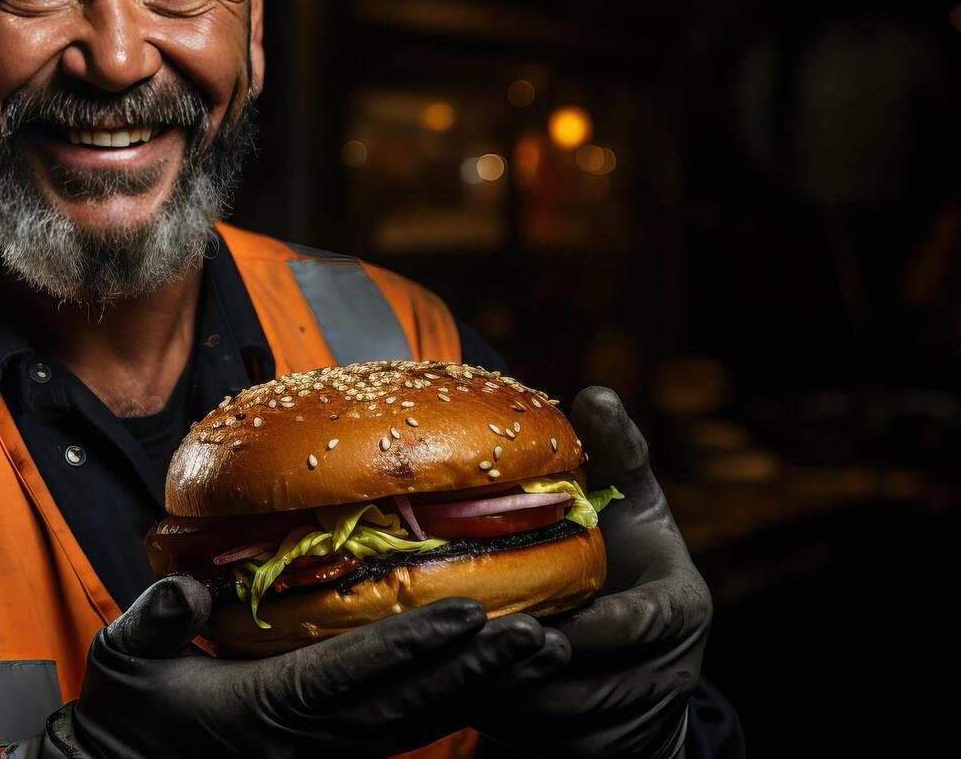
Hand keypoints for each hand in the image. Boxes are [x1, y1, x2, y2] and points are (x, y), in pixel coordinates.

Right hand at [17, 574, 569, 758]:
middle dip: (480, 669)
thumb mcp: (125, 660)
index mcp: (268, 709)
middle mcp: (310, 739)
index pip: (355, 671)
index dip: (414, 642)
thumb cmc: (124, 713)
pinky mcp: (330, 756)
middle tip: (545, 635)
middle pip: (412, 703)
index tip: (468, 610)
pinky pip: (407, 732)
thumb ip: (155, 621)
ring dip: (486, 689)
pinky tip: (496, 681)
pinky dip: (458, 705)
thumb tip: (186, 589)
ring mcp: (325, 754)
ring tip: (543, 653)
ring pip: (422, 722)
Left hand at [479, 387, 711, 758]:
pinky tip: (446, 685)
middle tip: (458, 632)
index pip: (631, 626)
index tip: (534, 616)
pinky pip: (536, 739)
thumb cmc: (631, 556)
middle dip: (520, 660)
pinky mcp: (592, 750)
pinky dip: (495, 715)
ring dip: (499, 691)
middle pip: (583, 680)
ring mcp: (628, 720)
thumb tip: (596, 393)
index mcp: (676, 611)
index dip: (584, 625)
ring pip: (554, 718)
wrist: (644, 649)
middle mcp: (662, 674)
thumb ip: (617, 456)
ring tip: (440, 658)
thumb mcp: (636, 506)